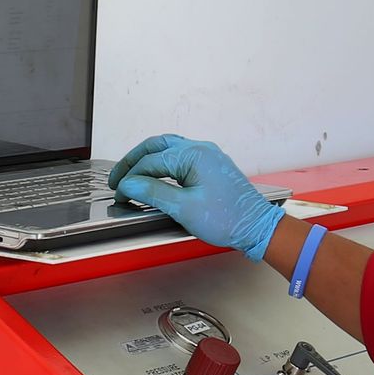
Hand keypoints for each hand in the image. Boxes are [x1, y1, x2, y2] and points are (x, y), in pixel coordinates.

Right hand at [106, 134, 282, 259]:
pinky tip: (155, 174)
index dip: (131, 177)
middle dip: (134, 161)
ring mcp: (208, 156)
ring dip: (147, 160)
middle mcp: (201, 149)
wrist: (256, 227)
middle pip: (157, 146)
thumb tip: (129, 185)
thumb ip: (153, 193)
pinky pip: (180, 156)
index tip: (119, 193)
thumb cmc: (227, 219)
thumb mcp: (184, 208)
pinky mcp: (211, 166)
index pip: (151, 161)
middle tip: (117, 178)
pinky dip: (162, 163)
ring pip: (168, 148)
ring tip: (131, 174)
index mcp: (194, 155)